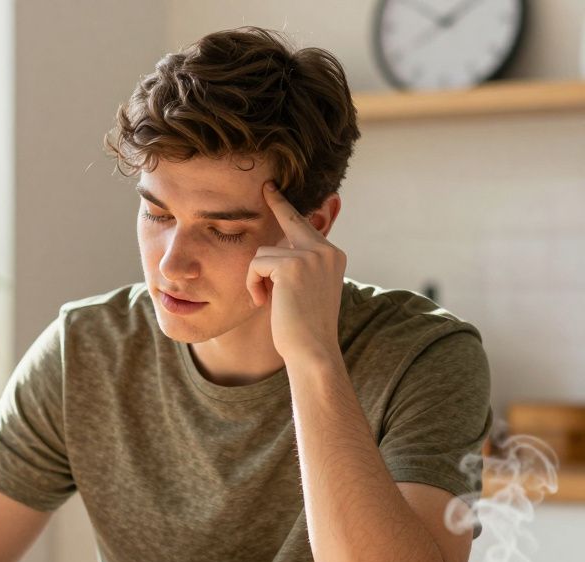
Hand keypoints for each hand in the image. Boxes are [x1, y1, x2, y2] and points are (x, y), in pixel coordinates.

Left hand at [247, 181, 345, 364]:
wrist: (312, 351)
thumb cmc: (302, 329)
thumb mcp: (304, 291)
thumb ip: (296, 266)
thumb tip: (274, 249)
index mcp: (332, 256)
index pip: (305, 225)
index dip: (287, 207)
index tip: (274, 190)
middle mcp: (326, 251)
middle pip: (290, 220)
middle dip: (277, 202)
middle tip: (266, 187)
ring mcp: (312, 255)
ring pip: (264, 252)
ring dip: (257, 277)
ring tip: (266, 300)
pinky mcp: (293, 264)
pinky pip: (256, 264)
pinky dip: (252, 284)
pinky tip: (262, 302)